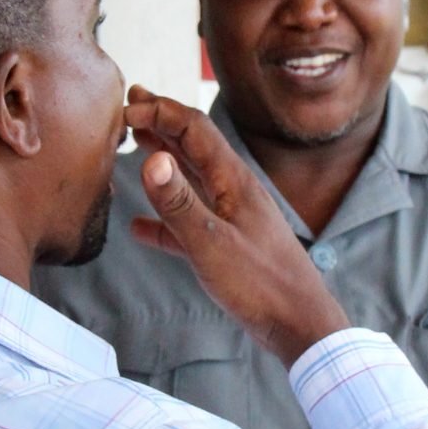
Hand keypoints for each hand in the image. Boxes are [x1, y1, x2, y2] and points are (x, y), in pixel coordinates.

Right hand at [122, 87, 350, 364]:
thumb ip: (179, 203)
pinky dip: (163, 218)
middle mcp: (233, 190)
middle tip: (131, 104)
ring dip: (163, 159)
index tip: (126, 107)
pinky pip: (188, 224)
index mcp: (233, 180)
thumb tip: (151, 157)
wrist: (300, 324)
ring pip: (191, 179)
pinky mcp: (227, 246)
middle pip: (193, 145)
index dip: (160, 111)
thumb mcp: (211, 244)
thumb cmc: (262, 285)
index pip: (194, 129)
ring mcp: (231, 217)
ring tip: (136, 144)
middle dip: (162, 122)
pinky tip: (140, 227)